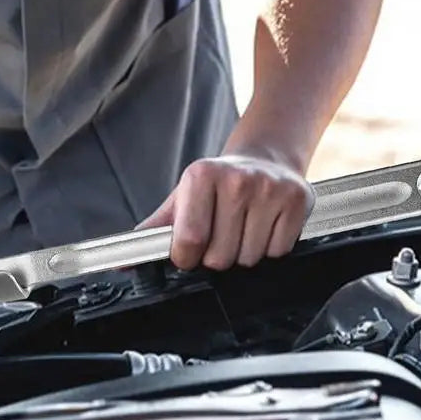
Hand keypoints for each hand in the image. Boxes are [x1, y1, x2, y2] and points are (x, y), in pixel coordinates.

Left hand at [139, 151, 314, 270]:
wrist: (266, 157)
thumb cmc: (219, 184)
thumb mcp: (183, 198)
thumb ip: (154, 230)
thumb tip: (122, 262)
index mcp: (201, 176)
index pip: (189, 241)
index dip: (187, 258)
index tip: (190, 252)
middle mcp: (237, 179)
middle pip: (221, 257)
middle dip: (218, 256)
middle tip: (223, 234)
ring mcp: (270, 189)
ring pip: (250, 258)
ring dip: (244, 254)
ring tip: (245, 228)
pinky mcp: (297, 200)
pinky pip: (278, 252)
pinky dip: (270, 248)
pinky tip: (265, 227)